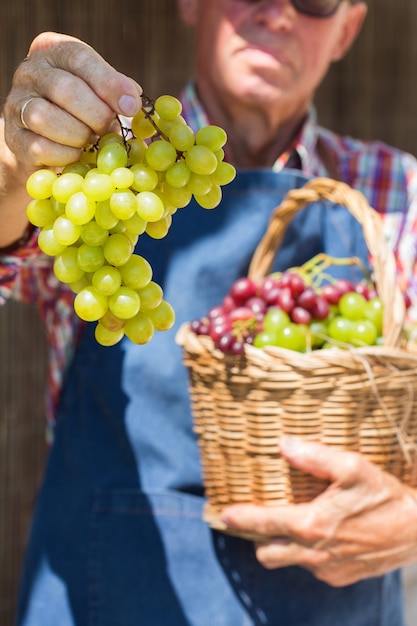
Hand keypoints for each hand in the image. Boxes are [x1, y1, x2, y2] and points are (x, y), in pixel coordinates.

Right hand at [3, 31, 142, 167]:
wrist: (48, 140)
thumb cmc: (82, 110)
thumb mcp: (100, 91)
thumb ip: (116, 91)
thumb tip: (133, 100)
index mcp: (53, 50)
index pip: (79, 58)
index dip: (109, 84)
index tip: (131, 107)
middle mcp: (29, 71)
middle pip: (64, 89)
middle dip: (96, 115)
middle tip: (107, 128)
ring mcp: (17, 104)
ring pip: (45, 118)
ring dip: (78, 135)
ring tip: (90, 140)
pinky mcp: (14, 136)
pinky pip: (40, 147)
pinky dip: (65, 155)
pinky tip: (76, 154)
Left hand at [220, 436, 416, 586]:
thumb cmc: (383, 495)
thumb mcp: (351, 466)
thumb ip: (314, 456)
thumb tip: (283, 444)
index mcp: (312, 524)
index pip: (263, 523)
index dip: (240, 518)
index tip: (224, 513)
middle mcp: (314, 552)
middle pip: (266, 553)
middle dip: (257, 537)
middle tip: (260, 516)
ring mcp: (327, 568)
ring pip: (289, 560)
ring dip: (284, 543)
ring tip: (294, 520)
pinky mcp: (340, 577)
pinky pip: (312, 566)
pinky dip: (308, 551)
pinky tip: (322, 532)